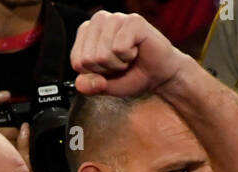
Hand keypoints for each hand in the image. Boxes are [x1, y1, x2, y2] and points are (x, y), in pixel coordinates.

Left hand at [70, 11, 187, 96]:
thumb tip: (80, 83)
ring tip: (128, 57)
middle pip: (88, 59)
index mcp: (86, 33)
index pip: (77, 62)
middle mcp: (98, 21)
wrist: (160, 75)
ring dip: (118, 64)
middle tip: (121, 63)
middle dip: (107, 70)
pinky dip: (129, 57)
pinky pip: (119, 48)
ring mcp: (115, 18)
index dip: (95, 74)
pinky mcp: (133, 21)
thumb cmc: (132, 75)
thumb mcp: (106, 87)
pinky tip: (136, 50)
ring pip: (102, 55)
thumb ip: (90, 86)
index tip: (109, 68)